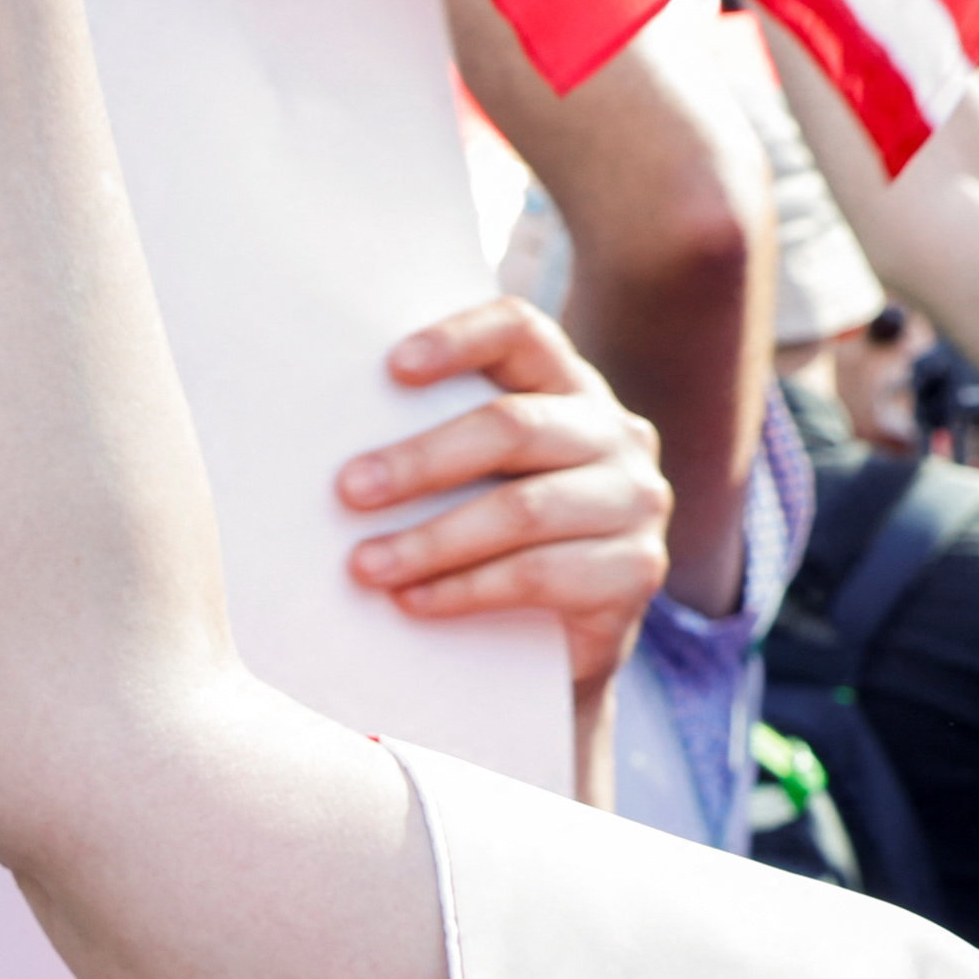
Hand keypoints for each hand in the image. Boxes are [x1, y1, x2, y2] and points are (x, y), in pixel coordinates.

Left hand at [337, 299, 674, 698]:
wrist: (555, 646)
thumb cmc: (495, 545)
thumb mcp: (474, 481)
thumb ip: (439, 443)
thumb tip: (342, 451)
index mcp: (569, 388)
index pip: (522, 332)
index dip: (460, 340)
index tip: (393, 367)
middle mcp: (614, 433)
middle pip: (514, 427)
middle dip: (421, 461)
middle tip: (350, 490)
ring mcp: (634, 501)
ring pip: (523, 508)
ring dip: (432, 540)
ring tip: (366, 566)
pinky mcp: (636, 571)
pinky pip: (537, 574)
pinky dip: (465, 589)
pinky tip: (413, 602)